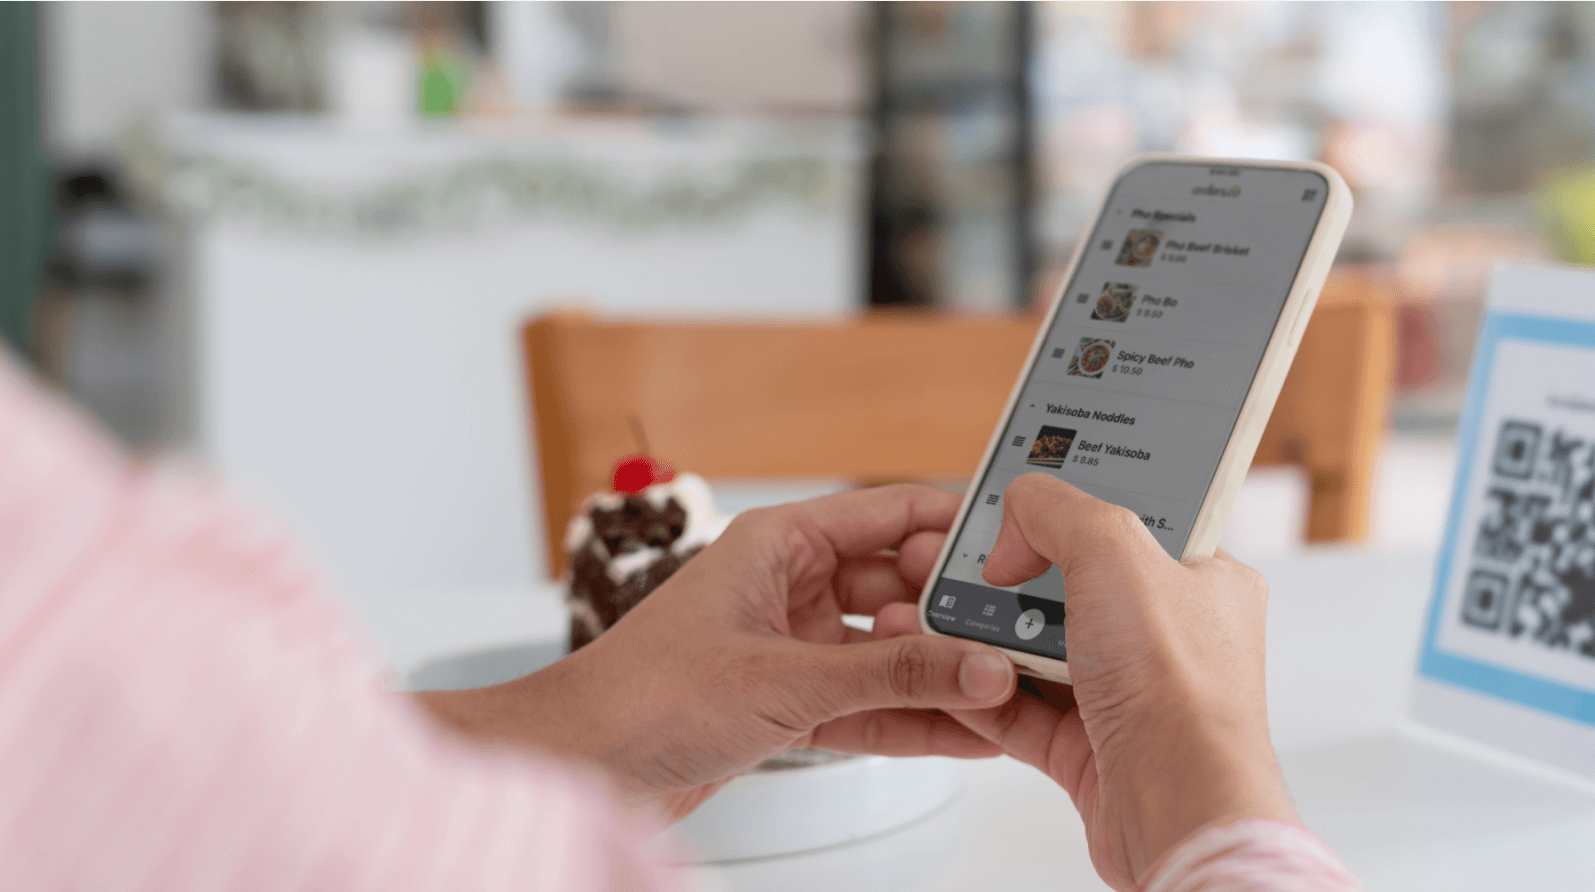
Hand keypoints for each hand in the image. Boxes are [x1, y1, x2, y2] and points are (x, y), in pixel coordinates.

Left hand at [419, 484, 1017, 820]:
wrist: (576, 766)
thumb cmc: (638, 696)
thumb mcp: (788, 680)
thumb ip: (894, 674)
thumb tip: (976, 666)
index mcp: (780, 541)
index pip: (894, 513)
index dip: (960, 531)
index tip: (1019, 553)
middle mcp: (787, 585)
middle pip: (900, 586)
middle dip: (957, 616)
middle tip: (1018, 642)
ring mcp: (788, 644)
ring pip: (888, 651)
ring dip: (939, 674)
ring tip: (1003, 691)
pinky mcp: (785, 701)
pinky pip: (867, 702)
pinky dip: (910, 717)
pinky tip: (962, 730)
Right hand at [883, 474, 1293, 889]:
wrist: (1176, 805)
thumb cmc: (1179, 689)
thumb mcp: (1116, 551)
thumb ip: (1060, 510)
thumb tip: (1021, 512)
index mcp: (1204, 579)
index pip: (1137, 520)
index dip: (1079, 505)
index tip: (1028, 498)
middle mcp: (1171, 638)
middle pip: (1078, 585)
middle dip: (1022, 576)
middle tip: (979, 562)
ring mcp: (1131, 695)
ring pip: (1044, 651)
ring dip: (995, 637)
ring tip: (952, 615)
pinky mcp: (1091, 748)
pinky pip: (1023, 712)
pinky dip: (986, 694)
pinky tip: (957, 675)